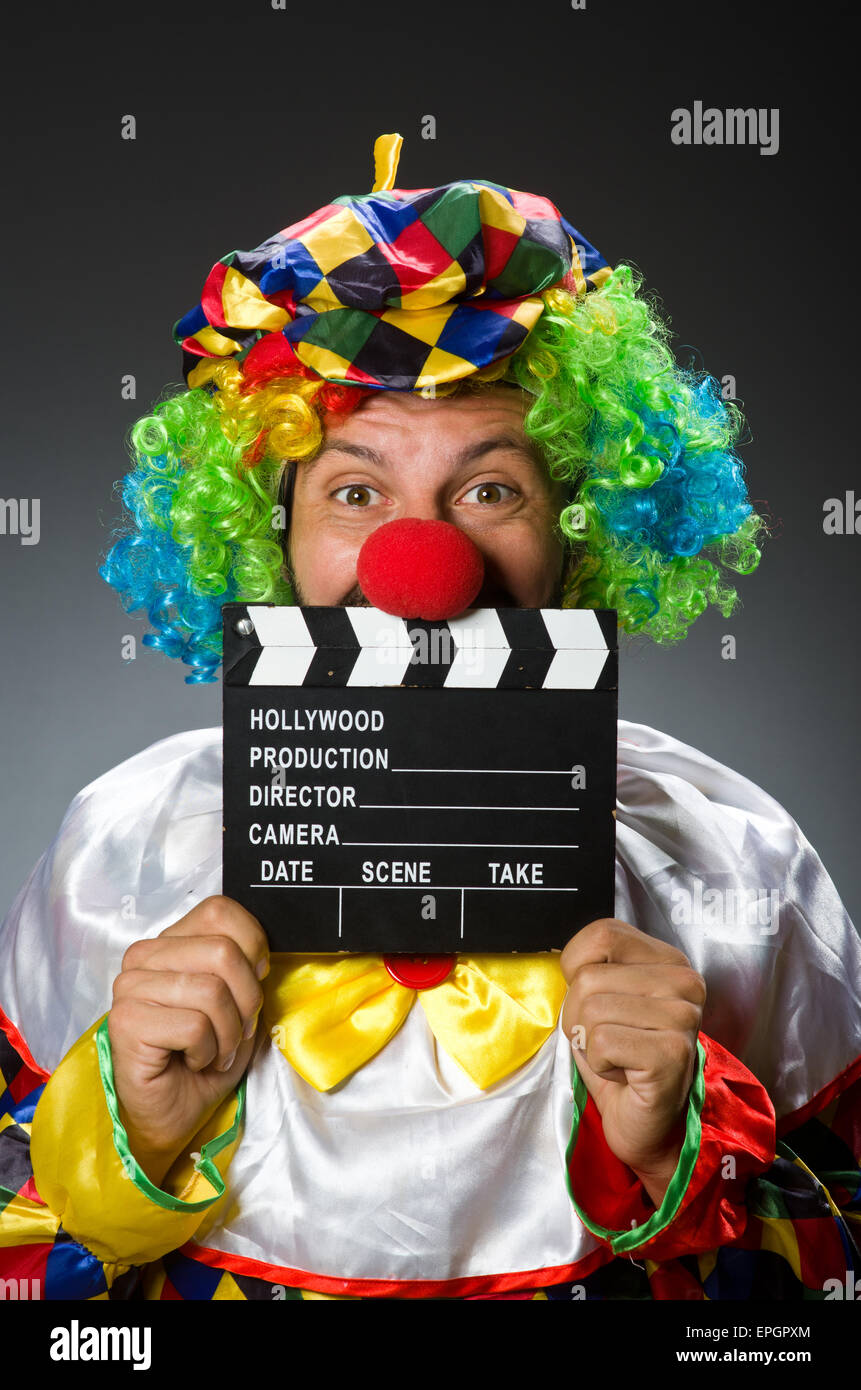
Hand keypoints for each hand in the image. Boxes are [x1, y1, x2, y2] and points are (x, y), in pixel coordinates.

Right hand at [108, 895, 269, 1186]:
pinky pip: (194, 1025)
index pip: (220, 911)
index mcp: (171, 941)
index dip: (253, 947)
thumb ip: (246, 964)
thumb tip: (261, 951)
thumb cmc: (207, 1056)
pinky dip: (207, 1051)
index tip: (254, 982)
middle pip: (222, 950)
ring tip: (215, 1049)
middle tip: (236, 1030)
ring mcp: (129, 987)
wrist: (176, 1112)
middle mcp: (144, 956)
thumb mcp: (240, 1000)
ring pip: (211, 990)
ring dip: (227, 1032)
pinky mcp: (125, 1021)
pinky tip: (193, 1060)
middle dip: (246, 999)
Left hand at [560, 918, 705, 1205]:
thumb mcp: (601, 999)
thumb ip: (591, 967)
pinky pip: (601, 1042)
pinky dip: (598, 1064)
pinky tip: (624, 1075)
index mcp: (669, 960)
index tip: (594, 1002)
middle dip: (579, 1016)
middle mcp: (685, 982)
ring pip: (591, 1009)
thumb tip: (566, 959)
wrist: (646, 1124)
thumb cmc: (620, 1059)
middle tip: (606, 1043)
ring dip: (589, 1043)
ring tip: (617, 1059)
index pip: (603, 933)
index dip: (577, 969)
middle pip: (589, 977)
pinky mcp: (672, 1052)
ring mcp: (683, 1017)